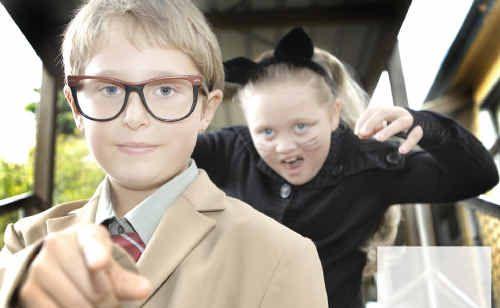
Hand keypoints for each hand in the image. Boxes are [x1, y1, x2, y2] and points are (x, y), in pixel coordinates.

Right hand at [18, 224, 151, 307]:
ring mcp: (40, 267)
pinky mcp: (27, 289)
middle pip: (95, 291)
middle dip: (107, 304)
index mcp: (86, 234)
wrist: (51, 261)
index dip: (98, 256)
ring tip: (92, 304)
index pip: (93, 245)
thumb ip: (125, 279)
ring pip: (76, 306)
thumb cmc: (88, 261)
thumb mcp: (108, 263)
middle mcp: (58, 245)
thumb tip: (144, 289)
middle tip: (109, 302)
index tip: (99, 265)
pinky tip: (74, 306)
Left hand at [354, 106, 422, 153]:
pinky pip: (415, 135)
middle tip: (363, 133)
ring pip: (400, 123)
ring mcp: (409, 120)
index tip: (357, 133)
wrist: (423, 125)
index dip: (363, 120)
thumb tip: (360, 135)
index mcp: (387, 110)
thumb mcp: (383, 126)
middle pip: (384, 112)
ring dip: (388, 130)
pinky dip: (409, 143)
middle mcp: (397, 112)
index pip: (372, 111)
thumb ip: (371, 129)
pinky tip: (401, 150)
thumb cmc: (396, 126)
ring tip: (378, 139)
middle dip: (372, 122)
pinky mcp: (420, 129)